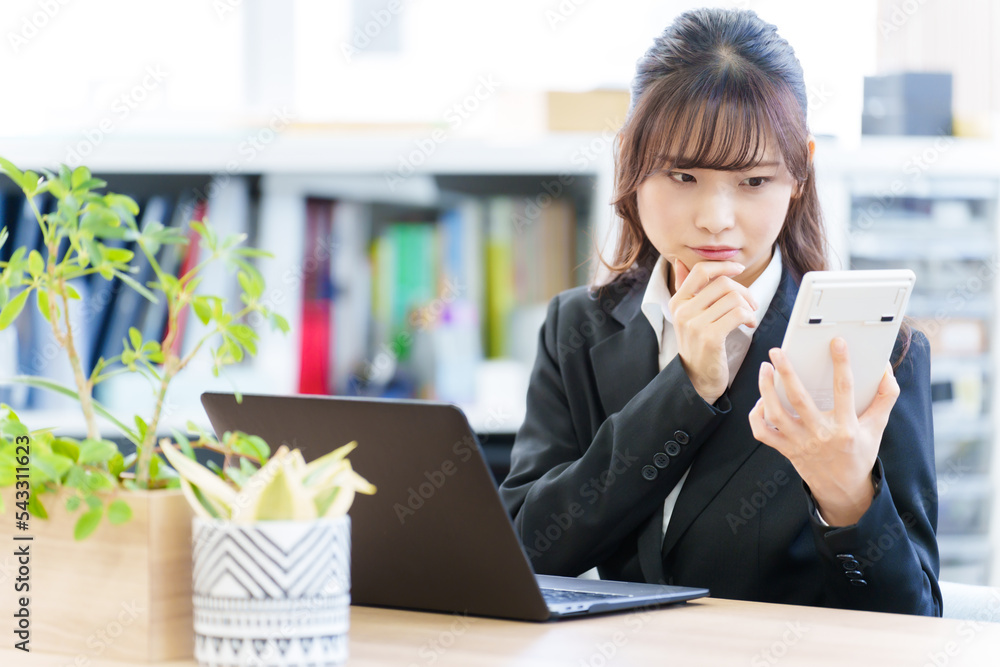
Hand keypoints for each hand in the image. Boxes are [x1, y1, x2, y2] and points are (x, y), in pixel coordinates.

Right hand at [669, 259, 757, 403]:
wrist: (696, 379)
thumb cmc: (697, 344)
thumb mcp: (687, 314)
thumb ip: (685, 288)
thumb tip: (679, 261)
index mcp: (677, 301)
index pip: (700, 270)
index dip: (723, 266)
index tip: (739, 269)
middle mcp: (683, 311)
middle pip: (722, 283)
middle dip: (744, 291)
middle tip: (751, 304)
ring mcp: (695, 324)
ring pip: (733, 298)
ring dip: (749, 306)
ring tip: (749, 317)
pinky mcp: (710, 337)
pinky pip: (738, 314)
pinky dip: (750, 317)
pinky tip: (750, 325)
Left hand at [748, 338, 899, 525]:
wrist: (843, 490)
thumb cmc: (860, 452)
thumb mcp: (877, 427)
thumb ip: (885, 397)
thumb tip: (884, 369)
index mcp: (847, 427)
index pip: (845, 390)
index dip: (842, 364)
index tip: (836, 342)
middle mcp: (821, 435)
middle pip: (799, 400)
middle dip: (786, 373)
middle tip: (777, 351)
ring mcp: (800, 443)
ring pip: (776, 414)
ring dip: (766, 390)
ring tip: (765, 369)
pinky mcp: (785, 450)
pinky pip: (763, 433)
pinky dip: (756, 416)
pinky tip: (761, 400)